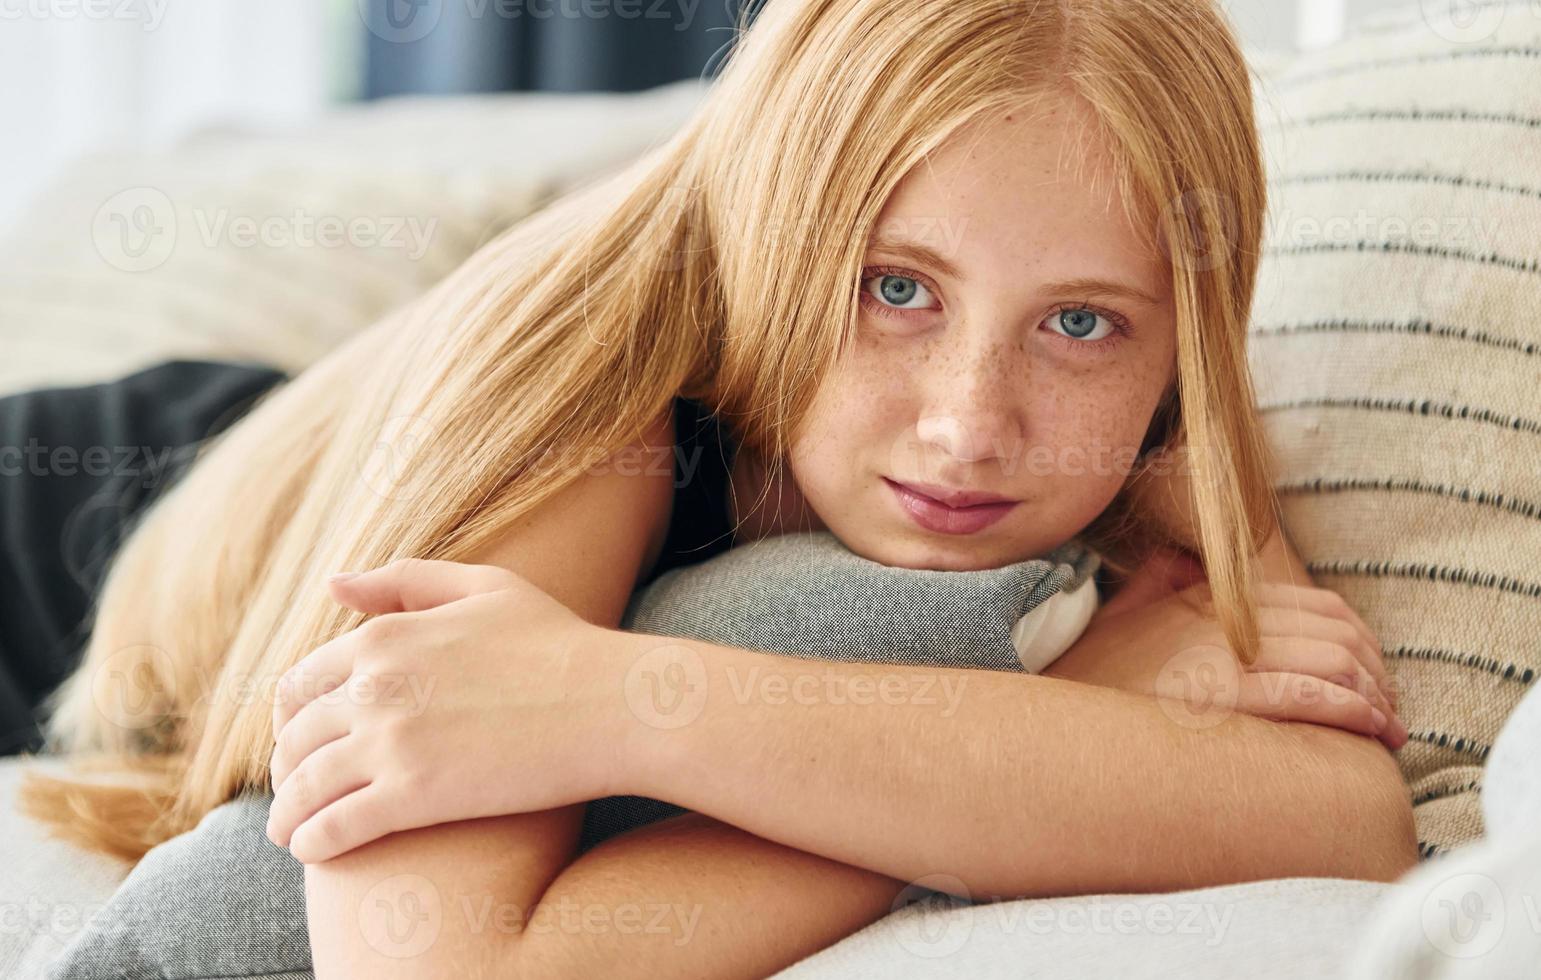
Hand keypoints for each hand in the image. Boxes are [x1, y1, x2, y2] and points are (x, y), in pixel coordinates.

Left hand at [265, 559, 622, 862]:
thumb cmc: (559, 642)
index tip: (300, 737)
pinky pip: (336, 827)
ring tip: (289, 831)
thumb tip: (333, 584)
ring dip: (287, 813)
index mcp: (384, 636)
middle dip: (286, 767)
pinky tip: (311, 851)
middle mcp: (373, 686)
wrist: (611, 704)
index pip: (302, 682)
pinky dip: (312, 842)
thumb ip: (405, 581)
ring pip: (305, 786)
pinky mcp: (414, 796)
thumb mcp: (484, 587)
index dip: (292, 715)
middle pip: (297, 736)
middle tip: (294, 789)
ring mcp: (390, 742)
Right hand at [1045, 547, 1408, 750]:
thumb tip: (1175, 558)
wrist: (1047, 718)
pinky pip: (1306, 697)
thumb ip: (1153, 584)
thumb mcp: (1118, 614)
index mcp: (1206, 597)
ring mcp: (1218, 655)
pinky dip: (1351, 711)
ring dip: (1375, 695)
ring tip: (1387, 728)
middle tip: (1390, 708)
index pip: (1312, 604)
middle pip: (1334, 630)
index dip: (1359, 639)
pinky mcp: (1217, 696)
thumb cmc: (1083, 679)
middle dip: (1378, 670)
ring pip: (1331, 660)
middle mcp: (1219, 618)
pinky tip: (1369, 731)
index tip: (1373, 675)